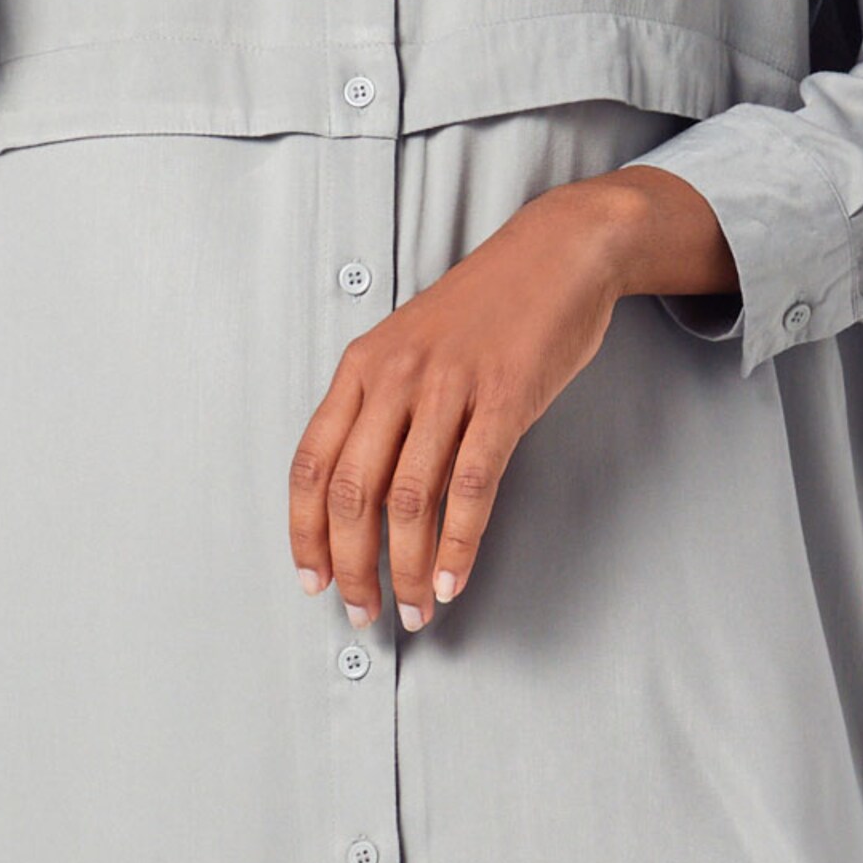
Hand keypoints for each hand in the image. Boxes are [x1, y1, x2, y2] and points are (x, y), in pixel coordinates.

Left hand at [285, 168, 731, 629]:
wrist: (557, 252)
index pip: (312, 463)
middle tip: (361, 610)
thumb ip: (385, 410)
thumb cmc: (486, 306)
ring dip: (406, 569)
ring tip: (412, 610)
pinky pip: (472, 487)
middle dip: (352, 565)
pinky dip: (458, 545)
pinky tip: (452, 579)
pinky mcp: (505, 399)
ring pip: (411, 500)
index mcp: (362, 365)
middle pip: (354, 492)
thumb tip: (368, 498)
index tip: (311, 578)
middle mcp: (396, 376)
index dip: (305, 532)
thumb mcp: (413, 346)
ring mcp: (450, 386)